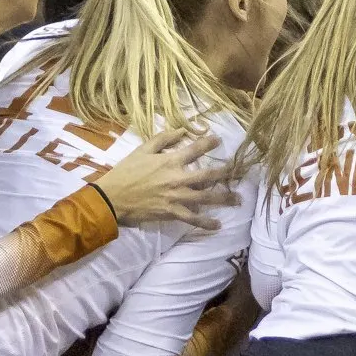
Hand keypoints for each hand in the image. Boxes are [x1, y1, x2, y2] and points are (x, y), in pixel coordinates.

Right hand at [92, 127, 236, 229]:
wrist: (113, 198)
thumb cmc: (126, 172)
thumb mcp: (142, 149)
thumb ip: (163, 138)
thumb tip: (182, 129)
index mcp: (170, 160)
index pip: (195, 149)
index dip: (209, 143)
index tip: (220, 140)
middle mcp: (177, 178)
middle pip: (209, 175)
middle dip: (228, 173)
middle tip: (243, 172)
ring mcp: (176, 197)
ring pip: (206, 197)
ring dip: (224, 198)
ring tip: (238, 200)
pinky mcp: (172, 212)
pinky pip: (192, 218)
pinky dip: (206, 223)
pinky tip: (218, 225)